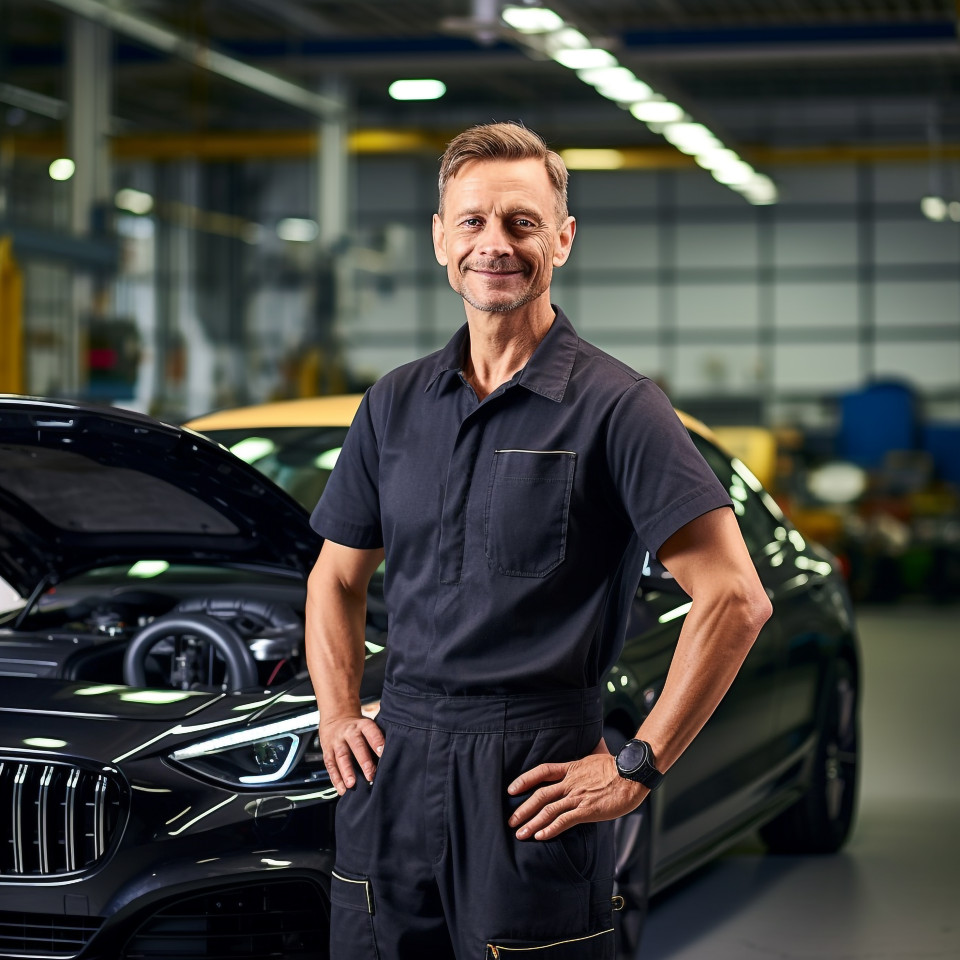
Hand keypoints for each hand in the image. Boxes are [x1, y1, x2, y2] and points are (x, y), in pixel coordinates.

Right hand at [319, 715, 383, 794]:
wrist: (336, 718)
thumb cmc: (359, 728)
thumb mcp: (368, 726)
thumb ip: (377, 739)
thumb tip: (392, 758)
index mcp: (362, 725)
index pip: (371, 732)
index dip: (377, 742)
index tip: (382, 754)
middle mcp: (349, 732)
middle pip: (356, 745)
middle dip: (363, 761)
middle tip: (370, 776)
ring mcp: (337, 741)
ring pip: (342, 756)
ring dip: (346, 771)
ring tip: (351, 784)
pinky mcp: (328, 751)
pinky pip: (331, 765)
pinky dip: (335, 778)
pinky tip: (341, 789)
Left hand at [506, 739, 647, 839]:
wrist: (633, 774)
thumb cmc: (618, 767)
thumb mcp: (595, 758)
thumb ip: (584, 763)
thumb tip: (585, 757)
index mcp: (571, 768)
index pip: (542, 771)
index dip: (524, 779)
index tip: (511, 789)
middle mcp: (570, 782)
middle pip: (540, 794)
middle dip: (523, 808)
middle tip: (511, 821)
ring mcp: (578, 796)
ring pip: (549, 809)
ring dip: (532, 823)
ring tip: (520, 834)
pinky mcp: (588, 810)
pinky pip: (565, 820)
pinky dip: (551, 829)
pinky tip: (541, 836)